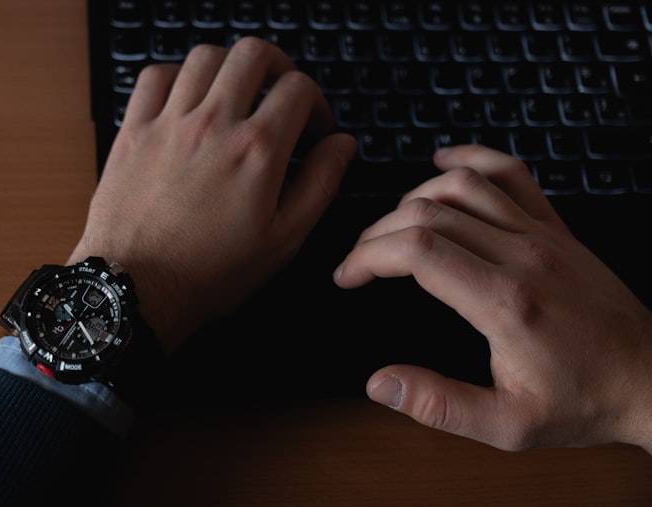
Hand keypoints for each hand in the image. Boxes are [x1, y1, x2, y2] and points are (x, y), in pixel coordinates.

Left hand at [68, 37, 356, 353]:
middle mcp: (213, 125)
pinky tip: (187, 99)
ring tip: (236, 92)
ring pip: (205, 56)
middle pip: (253, 54)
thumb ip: (320, 184)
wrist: (137, 290)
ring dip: (229, 67)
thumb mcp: (283, 240)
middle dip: (278, 66)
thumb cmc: (209, 275)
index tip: (313, 126)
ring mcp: (169, 123)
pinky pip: (154, 76)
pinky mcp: (134, 132)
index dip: (316, 102)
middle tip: (280, 91)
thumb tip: (342, 145)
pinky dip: (177, 75)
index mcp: (257, 151)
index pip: (298, 89)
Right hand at [334, 144, 651, 452]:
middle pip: (427, 213)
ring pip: (460, 186)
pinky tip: (444, 163)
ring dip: (412, 198)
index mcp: (504, 301)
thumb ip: (439, 405)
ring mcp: (542, 235)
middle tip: (360, 260)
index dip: (367, 256)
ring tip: (389, 227)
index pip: (416, 250)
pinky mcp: (556, 228)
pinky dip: (471, 159)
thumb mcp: (507, 427)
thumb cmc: (582, 401)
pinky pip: (510, 174)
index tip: (348, 275)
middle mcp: (522, 256)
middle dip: (377, 233)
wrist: (649, 379)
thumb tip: (380, 383)